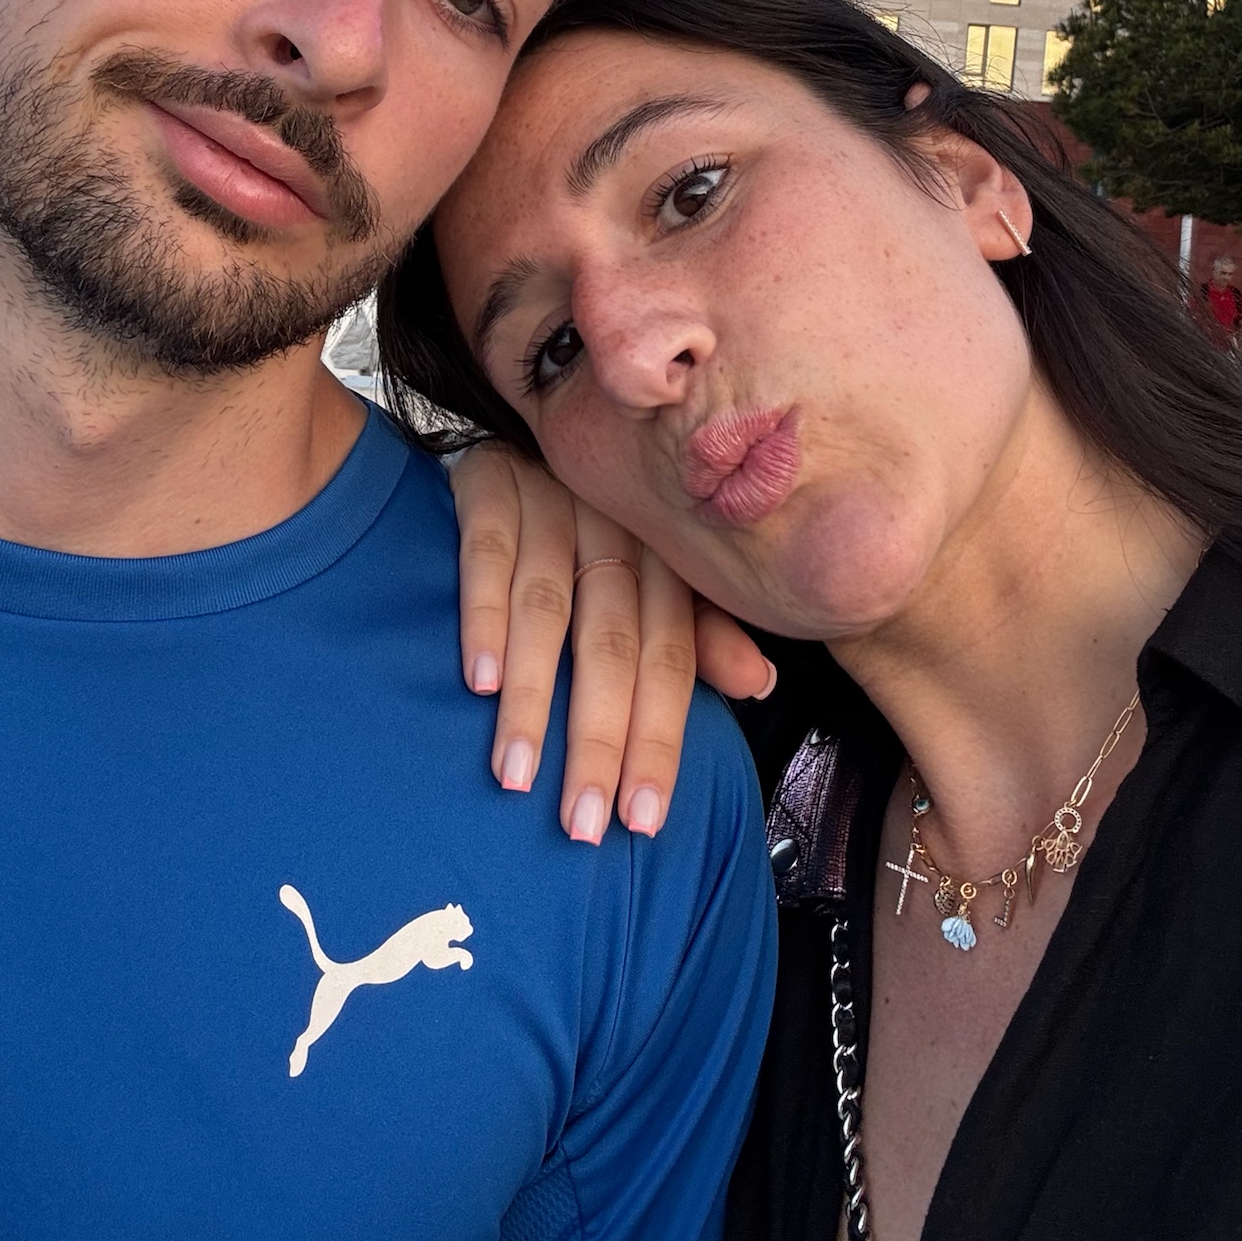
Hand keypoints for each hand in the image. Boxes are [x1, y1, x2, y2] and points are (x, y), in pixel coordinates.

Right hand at [450, 443, 776, 842]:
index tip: (644, 818)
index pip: (670, 657)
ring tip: (519, 774)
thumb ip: (698, 631)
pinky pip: (487, 553)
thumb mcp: (653, 566)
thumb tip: (761, 684)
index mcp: (661, 557)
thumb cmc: (592, 515)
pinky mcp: (488, 482)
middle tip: (585, 822)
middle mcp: (614, 530)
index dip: (660, 736)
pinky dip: (484, 617)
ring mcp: (551, 503)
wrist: (518, 418)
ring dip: (535, 697)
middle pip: (614, 644)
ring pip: (550, 609)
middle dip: (602, 737)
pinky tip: (480, 679)